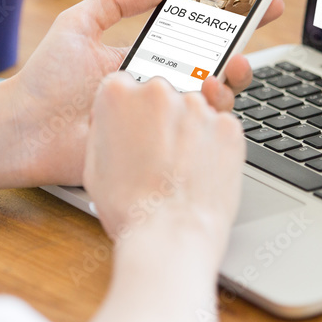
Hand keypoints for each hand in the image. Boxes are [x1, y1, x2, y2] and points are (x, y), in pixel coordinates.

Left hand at [5, 0, 283, 185]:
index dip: (227, 20)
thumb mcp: (77, 24)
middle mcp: (158, 88)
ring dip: (233, 77)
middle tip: (256, 28)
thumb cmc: (45, 80)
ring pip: (213, 98)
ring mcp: (160, 117)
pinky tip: (209, 95)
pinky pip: (194, 130)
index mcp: (145, 59)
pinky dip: (211, 112)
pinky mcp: (157, 144)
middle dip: (242, 44)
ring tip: (234, 64)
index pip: (195, 37)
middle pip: (215, 67)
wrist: (24, 130)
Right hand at [83, 71, 244, 256]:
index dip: (128, 112)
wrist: (171, 235)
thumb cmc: (129, 207)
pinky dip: (213, 144)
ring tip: (178, 169)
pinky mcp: (227, 125)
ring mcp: (197, 106)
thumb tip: (115, 120)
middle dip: (159, 119)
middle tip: (156, 155)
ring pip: (192, 111)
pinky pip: (218, 128)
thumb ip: (105, 129)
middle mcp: (158, 90)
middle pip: (160, 95)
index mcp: (117, 94)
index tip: (133, 130)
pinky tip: (199, 170)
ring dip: (187, 131)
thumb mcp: (94, 164)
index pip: (124, 86)